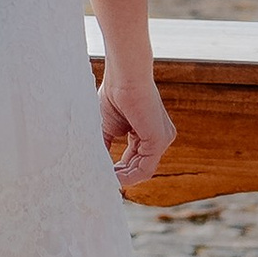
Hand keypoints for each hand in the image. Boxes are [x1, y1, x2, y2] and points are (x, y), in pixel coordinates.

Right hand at [100, 70, 173, 189]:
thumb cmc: (115, 94)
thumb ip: (104, 146)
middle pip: (140, 166)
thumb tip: (96, 166)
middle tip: (101, 180)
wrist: (124, 76)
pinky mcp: (160, 140)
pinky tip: (113, 175)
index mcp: (147, 131)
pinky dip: (129, 175)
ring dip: (123, 177)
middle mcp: (159, 136)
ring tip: (104, 179)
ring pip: (143, 169)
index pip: (135, 157)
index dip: (119, 169)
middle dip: (120, 175)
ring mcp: (162, 139)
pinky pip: (145, 168)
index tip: (102, 175)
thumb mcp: (107, 126)